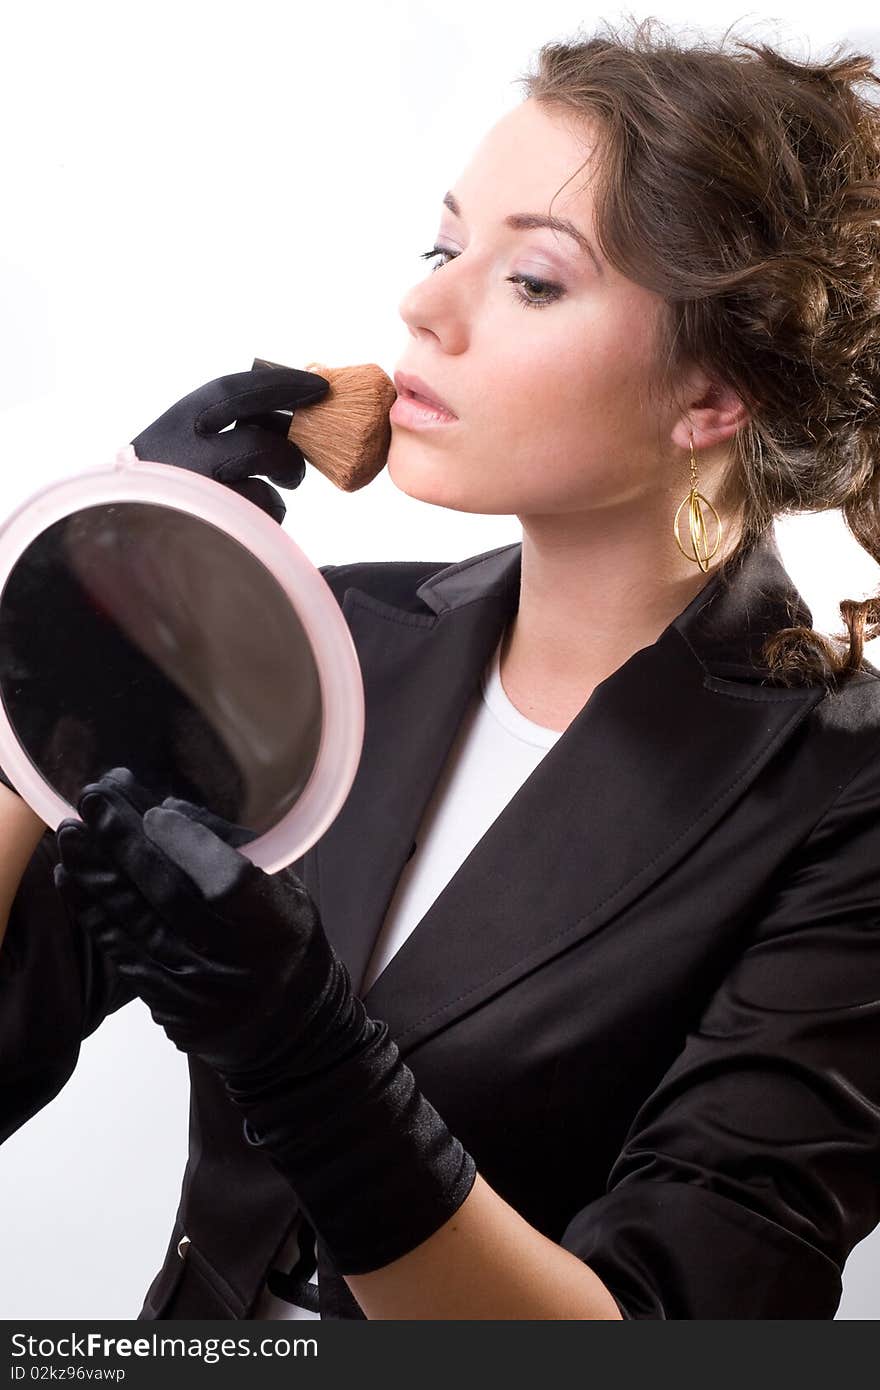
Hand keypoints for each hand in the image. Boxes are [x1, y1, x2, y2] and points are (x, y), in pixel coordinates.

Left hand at [53, 767, 340, 1081]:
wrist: (285, 1020)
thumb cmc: (280, 936)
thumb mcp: (281, 886)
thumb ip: (231, 846)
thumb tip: (167, 808)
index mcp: (277, 926)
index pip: (228, 882)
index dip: (189, 844)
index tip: (157, 809)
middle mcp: (236, 963)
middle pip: (170, 896)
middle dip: (125, 841)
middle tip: (94, 799)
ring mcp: (197, 991)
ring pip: (135, 923)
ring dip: (96, 872)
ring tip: (70, 832)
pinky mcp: (166, 1007)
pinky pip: (121, 951)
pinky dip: (94, 911)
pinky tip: (72, 877)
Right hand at [130, 364, 329, 523]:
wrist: (124, 540)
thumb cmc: (163, 487)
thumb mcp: (175, 443)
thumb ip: (217, 426)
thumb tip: (283, 414)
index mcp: (175, 425)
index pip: (232, 391)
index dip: (281, 385)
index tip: (317, 385)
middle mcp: (185, 457)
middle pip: (257, 442)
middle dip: (290, 444)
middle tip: (304, 448)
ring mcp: (202, 496)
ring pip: (265, 480)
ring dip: (286, 475)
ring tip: (282, 485)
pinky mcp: (221, 528)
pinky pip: (267, 513)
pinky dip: (273, 513)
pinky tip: (258, 518)